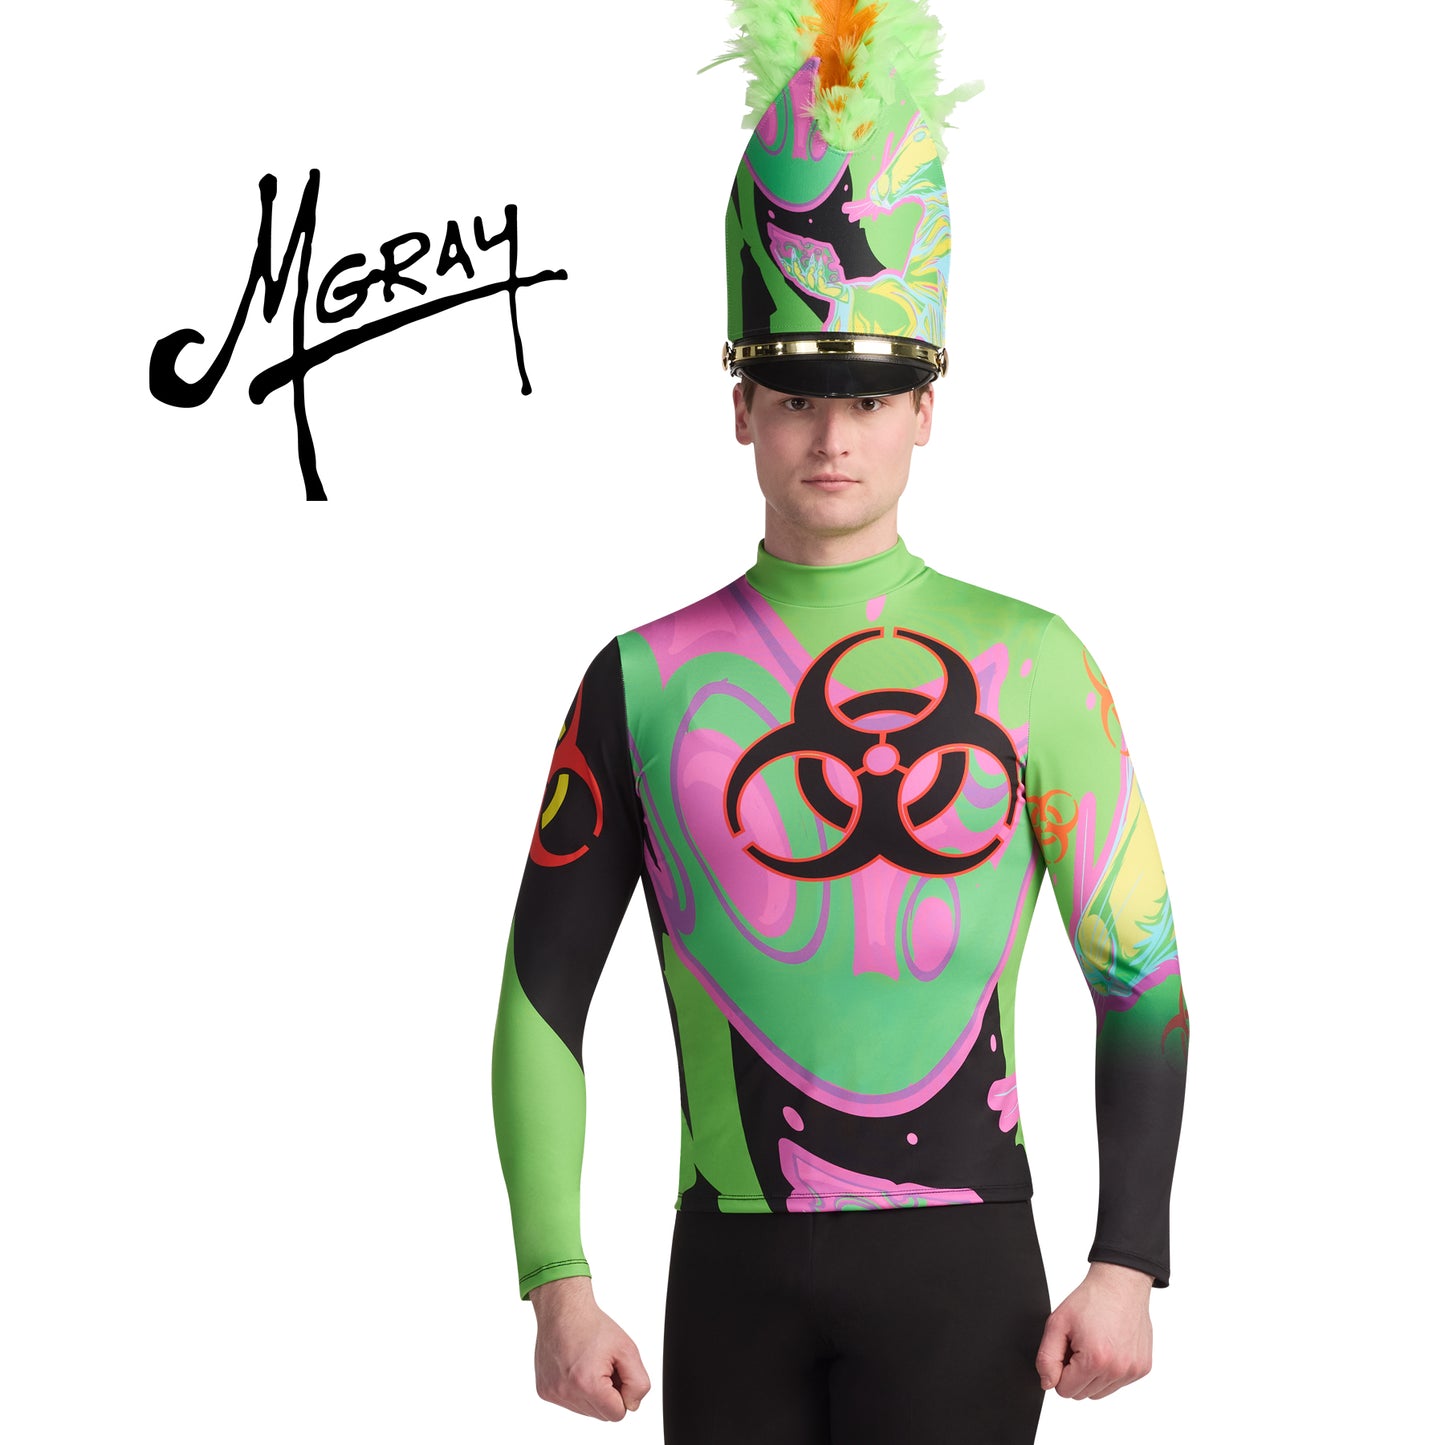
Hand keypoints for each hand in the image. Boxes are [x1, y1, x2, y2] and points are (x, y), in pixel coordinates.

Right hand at [530, 1275, 650, 1420]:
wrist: (563, 1310)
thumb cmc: (593, 1326)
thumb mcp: (628, 1349)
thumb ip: (638, 1383)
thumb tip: (632, 1405)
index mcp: (587, 1384)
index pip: (617, 1415)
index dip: (623, 1393)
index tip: (616, 1371)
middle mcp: (566, 1392)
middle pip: (601, 1415)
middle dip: (608, 1393)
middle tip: (603, 1365)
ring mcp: (553, 1393)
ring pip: (586, 1411)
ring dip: (593, 1393)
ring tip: (589, 1365)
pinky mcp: (544, 1391)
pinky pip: (570, 1403)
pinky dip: (577, 1390)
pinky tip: (576, 1368)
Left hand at [1035, 1261, 1153, 1399]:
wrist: (1120, 1284)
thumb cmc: (1091, 1300)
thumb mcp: (1057, 1323)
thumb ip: (1046, 1357)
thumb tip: (1048, 1383)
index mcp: (1095, 1360)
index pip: (1066, 1391)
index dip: (1059, 1370)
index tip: (1066, 1349)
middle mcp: (1117, 1370)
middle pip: (1082, 1394)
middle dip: (1074, 1373)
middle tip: (1078, 1345)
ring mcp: (1132, 1371)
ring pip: (1100, 1393)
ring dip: (1091, 1375)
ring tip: (1092, 1346)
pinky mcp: (1143, 1369)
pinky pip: (1117, 1384)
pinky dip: (1108, 1372)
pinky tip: (1107, 1348)